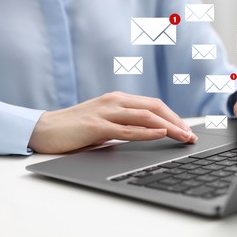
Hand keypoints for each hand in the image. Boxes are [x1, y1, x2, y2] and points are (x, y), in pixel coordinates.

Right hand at [29, 91, 197, 153]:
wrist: (46, 129)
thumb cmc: (77, 128)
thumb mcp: (106, 122)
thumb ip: (125, 123)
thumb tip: (150, 132)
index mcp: (118, 100)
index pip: (154, 105)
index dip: (173, 117)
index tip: (186, 130)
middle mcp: (115, 101)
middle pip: (155, 107)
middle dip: (177, 121)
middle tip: (191, 135)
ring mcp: (106, 111)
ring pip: (145, 116)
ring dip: (168, 127)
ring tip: (183, 137)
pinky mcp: (96, 125)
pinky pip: (127, 128)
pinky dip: (146, 132)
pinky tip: (160, 134)